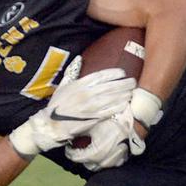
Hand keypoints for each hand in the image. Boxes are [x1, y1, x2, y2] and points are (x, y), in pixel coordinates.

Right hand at [9, 68, 135, 157]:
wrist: (52, 124)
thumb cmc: (57, 105)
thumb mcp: (63, 87)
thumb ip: (72, 74)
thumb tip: (78, 60)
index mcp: (79, 85)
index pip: (101, 76)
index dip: (113, 73)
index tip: (122, 72)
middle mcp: (87, 94)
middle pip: (110, 86)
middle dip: (124, 83)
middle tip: (133, 82)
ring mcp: (91, 107)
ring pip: (113, 98)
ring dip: (124, 94)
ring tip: (132, 91)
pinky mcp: (94, 118)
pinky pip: (110, 111)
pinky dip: (119, 107)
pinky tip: (126, 104)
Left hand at [63, 85, 158, 167]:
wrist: (135, 116)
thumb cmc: (113, 118)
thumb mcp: (92, 122)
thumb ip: (79, 131)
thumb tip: (69, 135)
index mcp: (96, 153)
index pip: (77, 157)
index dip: (70, 152)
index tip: (68, 146)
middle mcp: (106, 160)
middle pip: (89, 165)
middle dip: (82, 158)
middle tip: (79, 148)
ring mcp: (117, 159)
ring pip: (102, 166)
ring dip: (94, 161)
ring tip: (91, 151)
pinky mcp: (126, 155)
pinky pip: (113, 162)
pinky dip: (106, 159)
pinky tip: (105, 152)